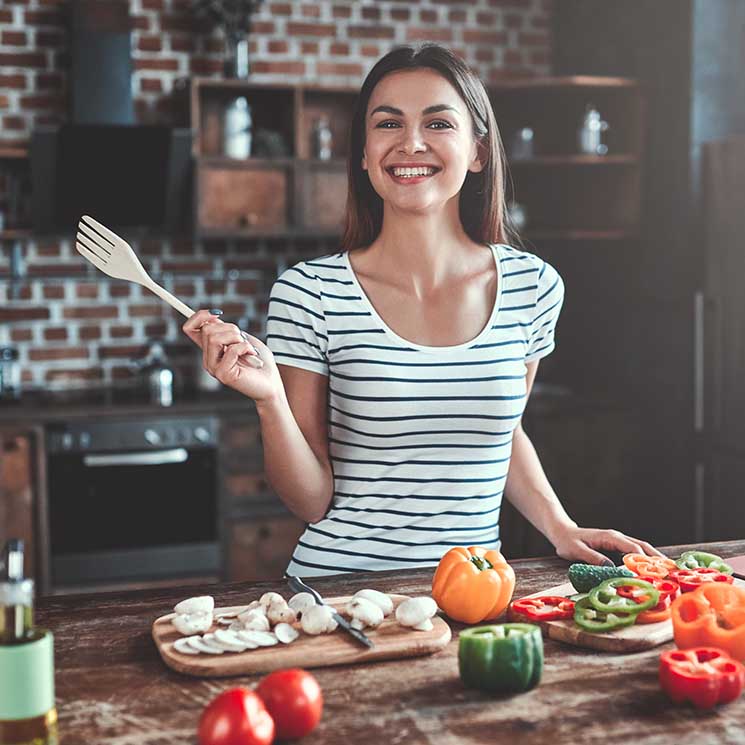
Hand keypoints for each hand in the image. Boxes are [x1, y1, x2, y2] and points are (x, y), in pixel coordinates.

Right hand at [182, 309, 282, 402]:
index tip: (217, 313)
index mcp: (211, 350)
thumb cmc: (260, 361)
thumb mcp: (243, 339)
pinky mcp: (223, 374)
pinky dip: (246, 348)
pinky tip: (252, 357)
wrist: (271, 384)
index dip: (199, 316)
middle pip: (207, 330)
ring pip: (215, 338)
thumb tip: (213, 318)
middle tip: (243, 340)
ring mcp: (214, 368)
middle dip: (230, 329)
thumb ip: (227, 330)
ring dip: (237, 338)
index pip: (190, 328)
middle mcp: (208, 359)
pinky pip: (231, 350)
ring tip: (248, 349)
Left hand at [550, 524, 665, 565]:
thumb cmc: (568, 542)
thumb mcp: (577, 551)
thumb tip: (612, 569)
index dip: (643, 561)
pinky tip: (653, 568)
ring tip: (669, 571)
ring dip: (655, 558)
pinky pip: (635, 551)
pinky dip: (647, 558)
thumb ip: (594, 559)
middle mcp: (617, 537)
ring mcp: (618, 540)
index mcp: (610, 537)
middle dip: (658, 558)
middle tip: (672, 572)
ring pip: (642, 547)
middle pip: (643, 546)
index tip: (653, 573)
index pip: (632, 548)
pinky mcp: (617, 545)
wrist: (562, 532)